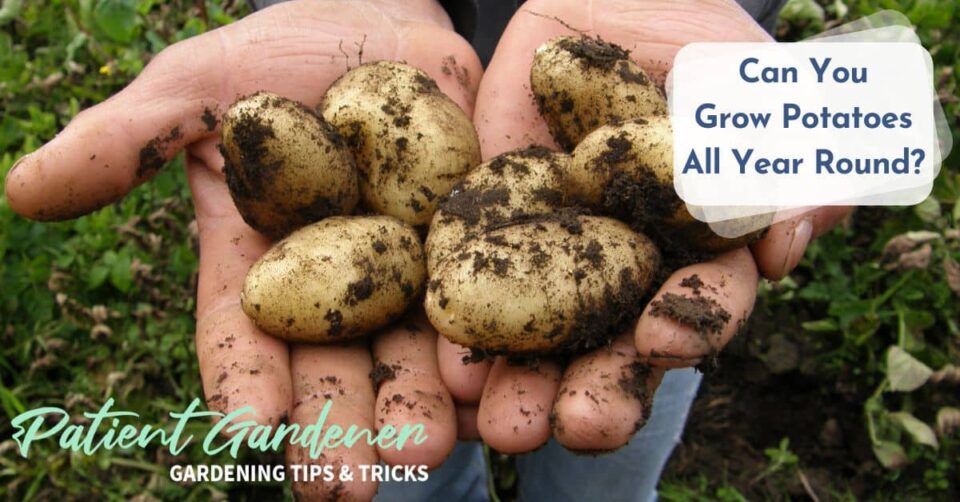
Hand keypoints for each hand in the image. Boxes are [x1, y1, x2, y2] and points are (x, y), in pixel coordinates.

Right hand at [4, 1, 479, 497]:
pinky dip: (484, 344)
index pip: (243, 337)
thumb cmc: (276, 57)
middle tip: (349, 487)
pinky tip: (486, 385)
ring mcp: (407, 270)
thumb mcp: (197, 89)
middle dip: (339, 427)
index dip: (246, 383)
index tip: (249, 433)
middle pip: (333, 367)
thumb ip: (126, 141)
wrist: (379, 23)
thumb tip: (24, 190)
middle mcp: (335, 287)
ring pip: (411, 351)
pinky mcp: (471, 245)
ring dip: (416, 406)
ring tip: (426, 452)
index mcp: (260, 267)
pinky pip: (480, 299)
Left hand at [439, 0, 851, 453]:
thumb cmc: (687, 35)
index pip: (702, 300)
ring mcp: (553, 253)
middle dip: (604, 389)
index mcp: (693, 247)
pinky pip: (471, 281)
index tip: (664, 336)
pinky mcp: (488, 226)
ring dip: (527, 385)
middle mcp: (623, 268)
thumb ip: (781, 148)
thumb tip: (796, 236)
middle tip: (579, 427)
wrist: (597, 5)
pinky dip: (460, 328)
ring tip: (506, 426)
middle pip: (618, 343)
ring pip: (543, 337)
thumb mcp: (743, 77)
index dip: (691, 321)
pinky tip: (448, 366)